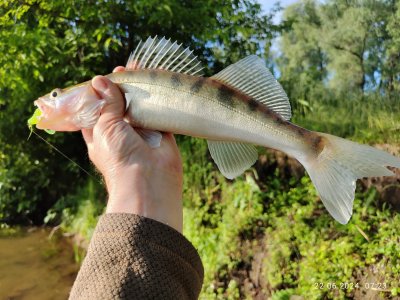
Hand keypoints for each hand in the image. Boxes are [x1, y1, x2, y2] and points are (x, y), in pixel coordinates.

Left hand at [82, 67, 182, 231]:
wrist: (149, 180)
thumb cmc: (119, 157)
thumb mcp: (105, 126)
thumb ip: (106, 103)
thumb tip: (100, 80)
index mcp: (99, 134)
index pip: (95, 110)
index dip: (97, 94)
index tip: (101, 78)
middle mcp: (119, 132)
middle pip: (117, 105)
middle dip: (119, 89)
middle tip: (122, 70)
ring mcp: (140, 131)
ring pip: (138, 106)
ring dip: (138, 90)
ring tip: (138, 69)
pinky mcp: (160, 131)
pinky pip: (158, 110)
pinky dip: (157, 97)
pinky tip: (156, 80)